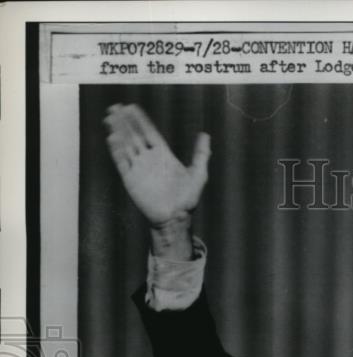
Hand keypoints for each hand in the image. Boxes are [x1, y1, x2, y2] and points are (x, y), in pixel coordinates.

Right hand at [104, 104, 210, 225]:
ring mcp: (139, 168)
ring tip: (110, 118)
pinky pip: (122, 162)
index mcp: (163, 155)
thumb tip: (205, 135)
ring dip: (118, 131)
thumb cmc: (188, 198)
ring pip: (126, 145)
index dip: (140, 121)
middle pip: (134, 136)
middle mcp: (149, 159)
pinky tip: (112, 137)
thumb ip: (201, 154)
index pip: (149, 133)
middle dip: (125, 122)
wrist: (175, 218)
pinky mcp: (131, 179)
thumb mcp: (198, 174)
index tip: (131, 108)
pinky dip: (117, 150)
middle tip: (116, 108)